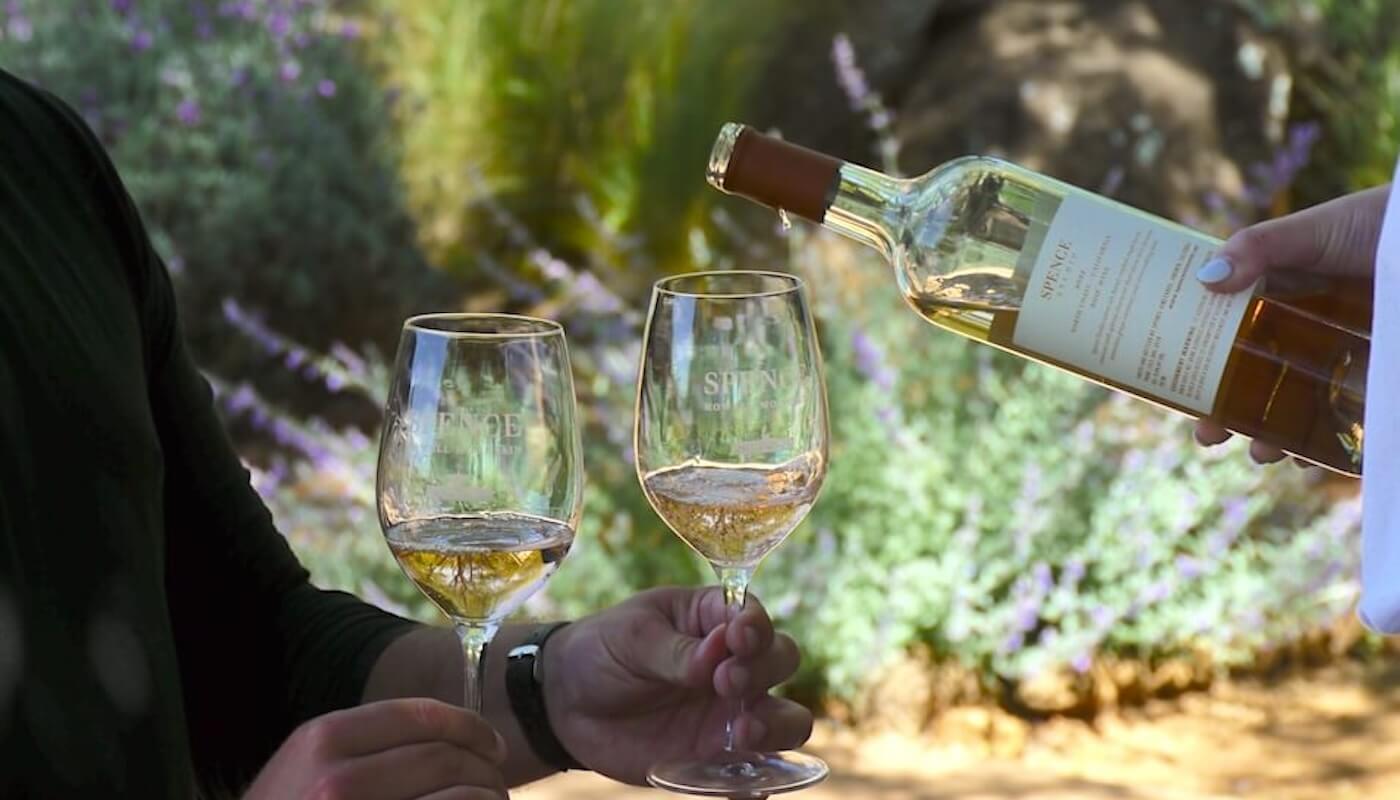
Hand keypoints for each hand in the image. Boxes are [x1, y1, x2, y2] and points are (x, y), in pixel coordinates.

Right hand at [243, 698, 507, 799]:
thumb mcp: (307, 769)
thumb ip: (365, 747)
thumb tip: (453, 739)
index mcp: (324, 739)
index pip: (420, 715)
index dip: (469, 726)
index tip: (492, 745)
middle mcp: (338, 777)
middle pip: (444, 757)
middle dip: (485, 769)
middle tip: (497, 783)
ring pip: (458, 797)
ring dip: (488, 798)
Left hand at [541, 586, 811, 784]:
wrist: (567, 704)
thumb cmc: (603, 651)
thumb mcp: (631, 637)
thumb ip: (674, 649)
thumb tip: (715, 653)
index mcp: (714, 620)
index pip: (753, 618)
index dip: (755, 628)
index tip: (738, 638)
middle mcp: (735, 664)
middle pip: (781, 662)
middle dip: (762, 671)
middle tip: (724, 682)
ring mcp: (730, 712)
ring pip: (786, 719)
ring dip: (777, 726)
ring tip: (743, 733)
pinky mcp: (718, 756)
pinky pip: (753, 774)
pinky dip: (759, 785)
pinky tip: (749, 791)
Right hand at [1194, 184, 1389, 462]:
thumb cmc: (1369, 225)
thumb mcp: (1307, 232)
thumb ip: (1257, 249)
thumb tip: (1204, 280)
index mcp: (1272, 300)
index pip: (1223, 340)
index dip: (1197, 369)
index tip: (1176, 392)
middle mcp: (1299, 334)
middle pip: (1251, 384)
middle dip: (1226, 417)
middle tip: (1208, 435)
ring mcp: (1336, 359)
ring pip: (1294, 409)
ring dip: (1272, 440)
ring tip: (1264, 454)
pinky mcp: (1371, 378)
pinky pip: (1344, 420)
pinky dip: (1326, 446)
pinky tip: (1311, 458)